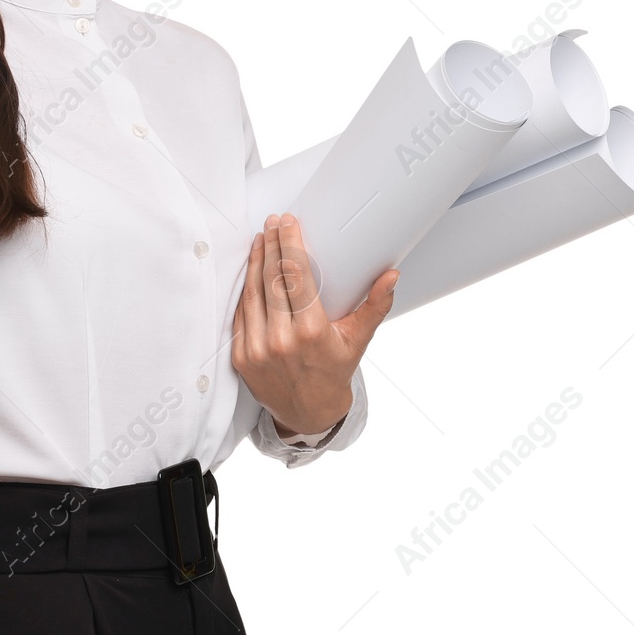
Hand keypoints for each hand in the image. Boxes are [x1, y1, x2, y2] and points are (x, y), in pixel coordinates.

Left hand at [231, 211, 398, 437]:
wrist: (308, 413)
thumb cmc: (334, 371)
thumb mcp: (358, 339)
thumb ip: (376, 305)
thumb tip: (392, 275)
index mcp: (311, 333)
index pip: (296, 276)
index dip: (289, 245)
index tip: (288, 222)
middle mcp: (281, 340)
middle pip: (271, 279)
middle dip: (272, 245)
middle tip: (273, 222)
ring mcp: (257, 349)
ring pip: (252, 292)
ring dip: (255, 261)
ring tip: (261, 238)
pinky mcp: (241, 356)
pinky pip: (241, 313)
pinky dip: (246, 288)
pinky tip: (251, 269)